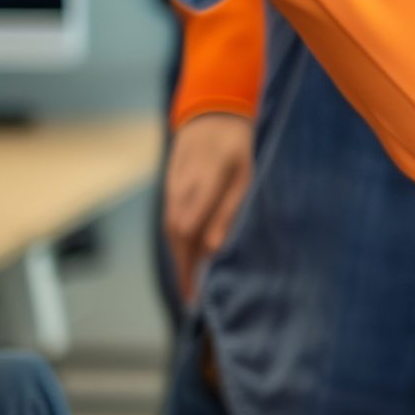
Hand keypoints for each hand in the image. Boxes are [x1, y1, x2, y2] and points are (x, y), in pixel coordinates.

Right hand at [165, 112, 254, 302]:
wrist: (211, 115)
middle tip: (191, 299)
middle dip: (182, 270)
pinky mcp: (171, 188)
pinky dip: (179, 241)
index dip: (188, 267)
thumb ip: (229, 211)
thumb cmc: (236, 146)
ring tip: (190, 284)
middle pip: (176, 239)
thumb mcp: (243, 175)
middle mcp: (180, 191)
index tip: (194, 293)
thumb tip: (214, 249)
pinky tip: (189, 254)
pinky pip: (172, 220)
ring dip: (179, 257)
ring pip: (171, 231)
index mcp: (201, 188)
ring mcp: (172, 189)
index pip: (188, 236)